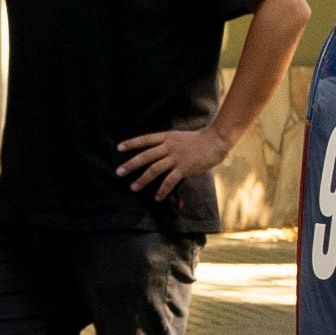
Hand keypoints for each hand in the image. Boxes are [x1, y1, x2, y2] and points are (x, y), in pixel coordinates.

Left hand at [112, 123, 231, 200]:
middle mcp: (169, 147)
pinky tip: (157, 197)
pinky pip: (169, 180)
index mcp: (167, 137)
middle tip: (119, 172)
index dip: (131, 143)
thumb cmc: (201, 140)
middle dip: (131, 164)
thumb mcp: (181, 137)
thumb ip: (170, 144)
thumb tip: (160, 154)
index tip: (119, 148)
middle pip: (145, 156)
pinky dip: (162, 190)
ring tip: (133, 187)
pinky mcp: (184, 168)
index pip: (145, 139)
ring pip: (154, 169)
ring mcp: (176, 157)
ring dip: (142, 179)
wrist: (216, 140)